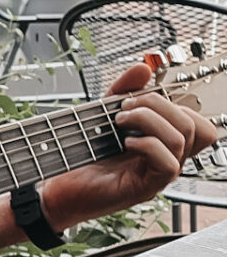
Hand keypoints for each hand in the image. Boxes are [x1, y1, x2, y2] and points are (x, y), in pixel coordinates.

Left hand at [41, 61, 218, 231]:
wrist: (60, 184)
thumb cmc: (83, 154)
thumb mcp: (104, 112)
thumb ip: (124, 89)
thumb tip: (142, 69)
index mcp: (163, 141)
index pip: (196, 121)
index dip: (174, 103)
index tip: (137, 98)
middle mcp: (167, 158)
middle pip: (193, 126)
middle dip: (158, 105)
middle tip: (125, 107)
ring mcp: (159, 174)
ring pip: (182, 140)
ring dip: (149, 121)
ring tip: (120, 121)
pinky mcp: (147, 187)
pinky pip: (169, 164)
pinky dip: (147, 145)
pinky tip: (126, 143)